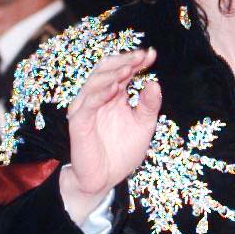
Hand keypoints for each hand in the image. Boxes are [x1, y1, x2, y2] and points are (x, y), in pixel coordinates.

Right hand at [61, 49, 159, 222]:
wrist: (106, 179)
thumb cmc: (122, 151)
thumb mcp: (144, 125)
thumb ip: (149, 105)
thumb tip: (155, 82)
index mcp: (113, 95)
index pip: (122, 70)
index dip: (136, 60)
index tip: (152, 54)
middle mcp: (98, 97)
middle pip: (106, 69)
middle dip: (124, 61)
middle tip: (141, 57)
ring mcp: (87, 108)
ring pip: (95, 82)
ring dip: (113, 73)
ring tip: (129, 68)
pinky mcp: (79, 123)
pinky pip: (88, 104)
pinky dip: (100, 94)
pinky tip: (115, 87)